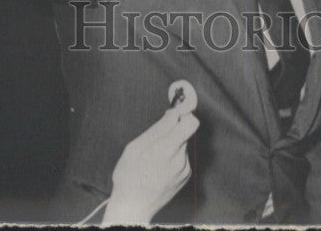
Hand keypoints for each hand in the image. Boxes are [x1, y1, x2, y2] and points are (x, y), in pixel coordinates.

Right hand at [103, 90, 198, 224]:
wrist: (133, 207)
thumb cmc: (129, 176)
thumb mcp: (135, 147)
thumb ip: (158, 128)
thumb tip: (174, 112)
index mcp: (166, 149)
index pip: (191, 122)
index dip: (184, 113)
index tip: (176, 112)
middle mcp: (180, 159)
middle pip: (185, 132)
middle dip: (174, 129)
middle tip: (157, 136)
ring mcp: (185, 169)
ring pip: (183, 144)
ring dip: (172, 144)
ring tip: (154, 157)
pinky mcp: (186, 176)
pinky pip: (183, 157)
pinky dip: (174, 157)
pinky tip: (160, 167)